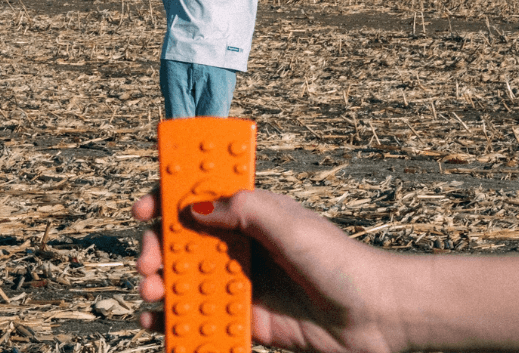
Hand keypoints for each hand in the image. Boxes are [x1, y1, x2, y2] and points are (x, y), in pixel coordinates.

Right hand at [132, 188, 406, 352]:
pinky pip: (203, 315)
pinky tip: (157, 323)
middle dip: (157, 247)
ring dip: (160, 283)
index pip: (201, 196)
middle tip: (147, 262)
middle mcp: (243, 244)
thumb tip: (194, 208)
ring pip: (187, 278)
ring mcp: (244, 281)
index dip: (168, 197)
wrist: (375, 316)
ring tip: (151, 293)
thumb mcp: (288, 223)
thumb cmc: (339, 261)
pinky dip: (176, 319)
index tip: (143, 208)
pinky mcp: (248, 317)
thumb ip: (242, 209)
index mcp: (253, 212)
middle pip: (184, 240)